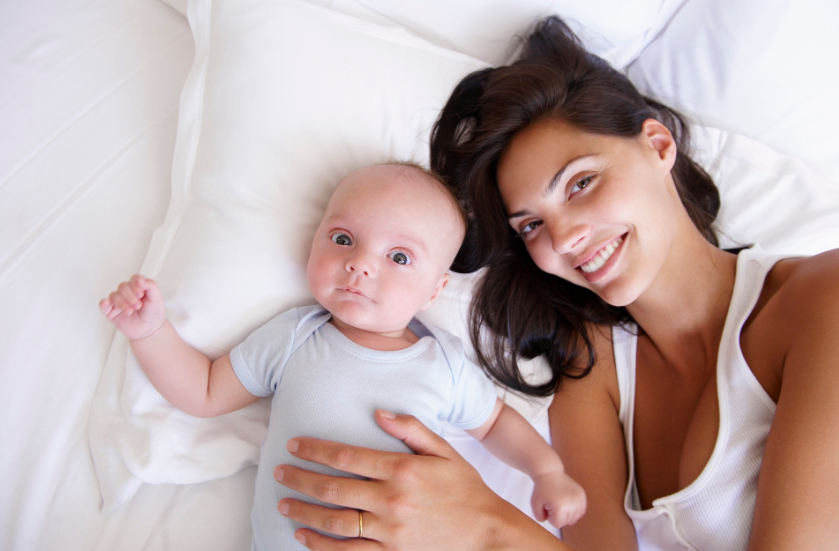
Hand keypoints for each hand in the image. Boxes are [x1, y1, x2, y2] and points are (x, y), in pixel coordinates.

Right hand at [99, 274, 165, 339]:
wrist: (149, 330)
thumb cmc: (153, 314)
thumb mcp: (157, 298)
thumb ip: (151, 285)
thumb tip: (140, 279)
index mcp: (138, 287)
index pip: (133, 279)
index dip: (136, 285)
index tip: (141, 294)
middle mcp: (128, 293)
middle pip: (122, 286)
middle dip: (130, 296)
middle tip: (138, 305)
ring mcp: (119, 302)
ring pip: (114, 295)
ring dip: (122, 303)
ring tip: (130, 311)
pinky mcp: (112, 312)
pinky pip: (103, 305)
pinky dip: (104, 303)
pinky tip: (108, 303)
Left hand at [274, 410, 562, 550]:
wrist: (487, 533)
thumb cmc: (466, 489)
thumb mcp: (444, 450)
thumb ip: (411, 429)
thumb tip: (379, 412)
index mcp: (402, 470)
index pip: (346, 456)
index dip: (315, 450)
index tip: (294, 445)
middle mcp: (391, 500)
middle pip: (333, 489)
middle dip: (300, 479)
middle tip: (279, 472)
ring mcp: (389, 531)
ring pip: (334, 522)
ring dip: (304, 512)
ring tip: (284, 505)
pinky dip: (321, 546)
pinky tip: (305, 537)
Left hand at [531, 469, 586, 528]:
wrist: (550, 473)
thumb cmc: (541, 489)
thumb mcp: (534, 504)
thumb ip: (539, 517)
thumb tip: (548, 521)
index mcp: (560, 507)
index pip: (557, 524)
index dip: (550, 517)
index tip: (547, 506)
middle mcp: (572, 504)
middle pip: (566, 522)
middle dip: (558, 515)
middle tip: (553, 502)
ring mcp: (579, 499)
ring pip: (574, 518)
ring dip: (566, 513)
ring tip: (560, 502)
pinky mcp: (583, 495)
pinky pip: (581, 511)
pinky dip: (574, 510)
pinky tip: (567, 503)